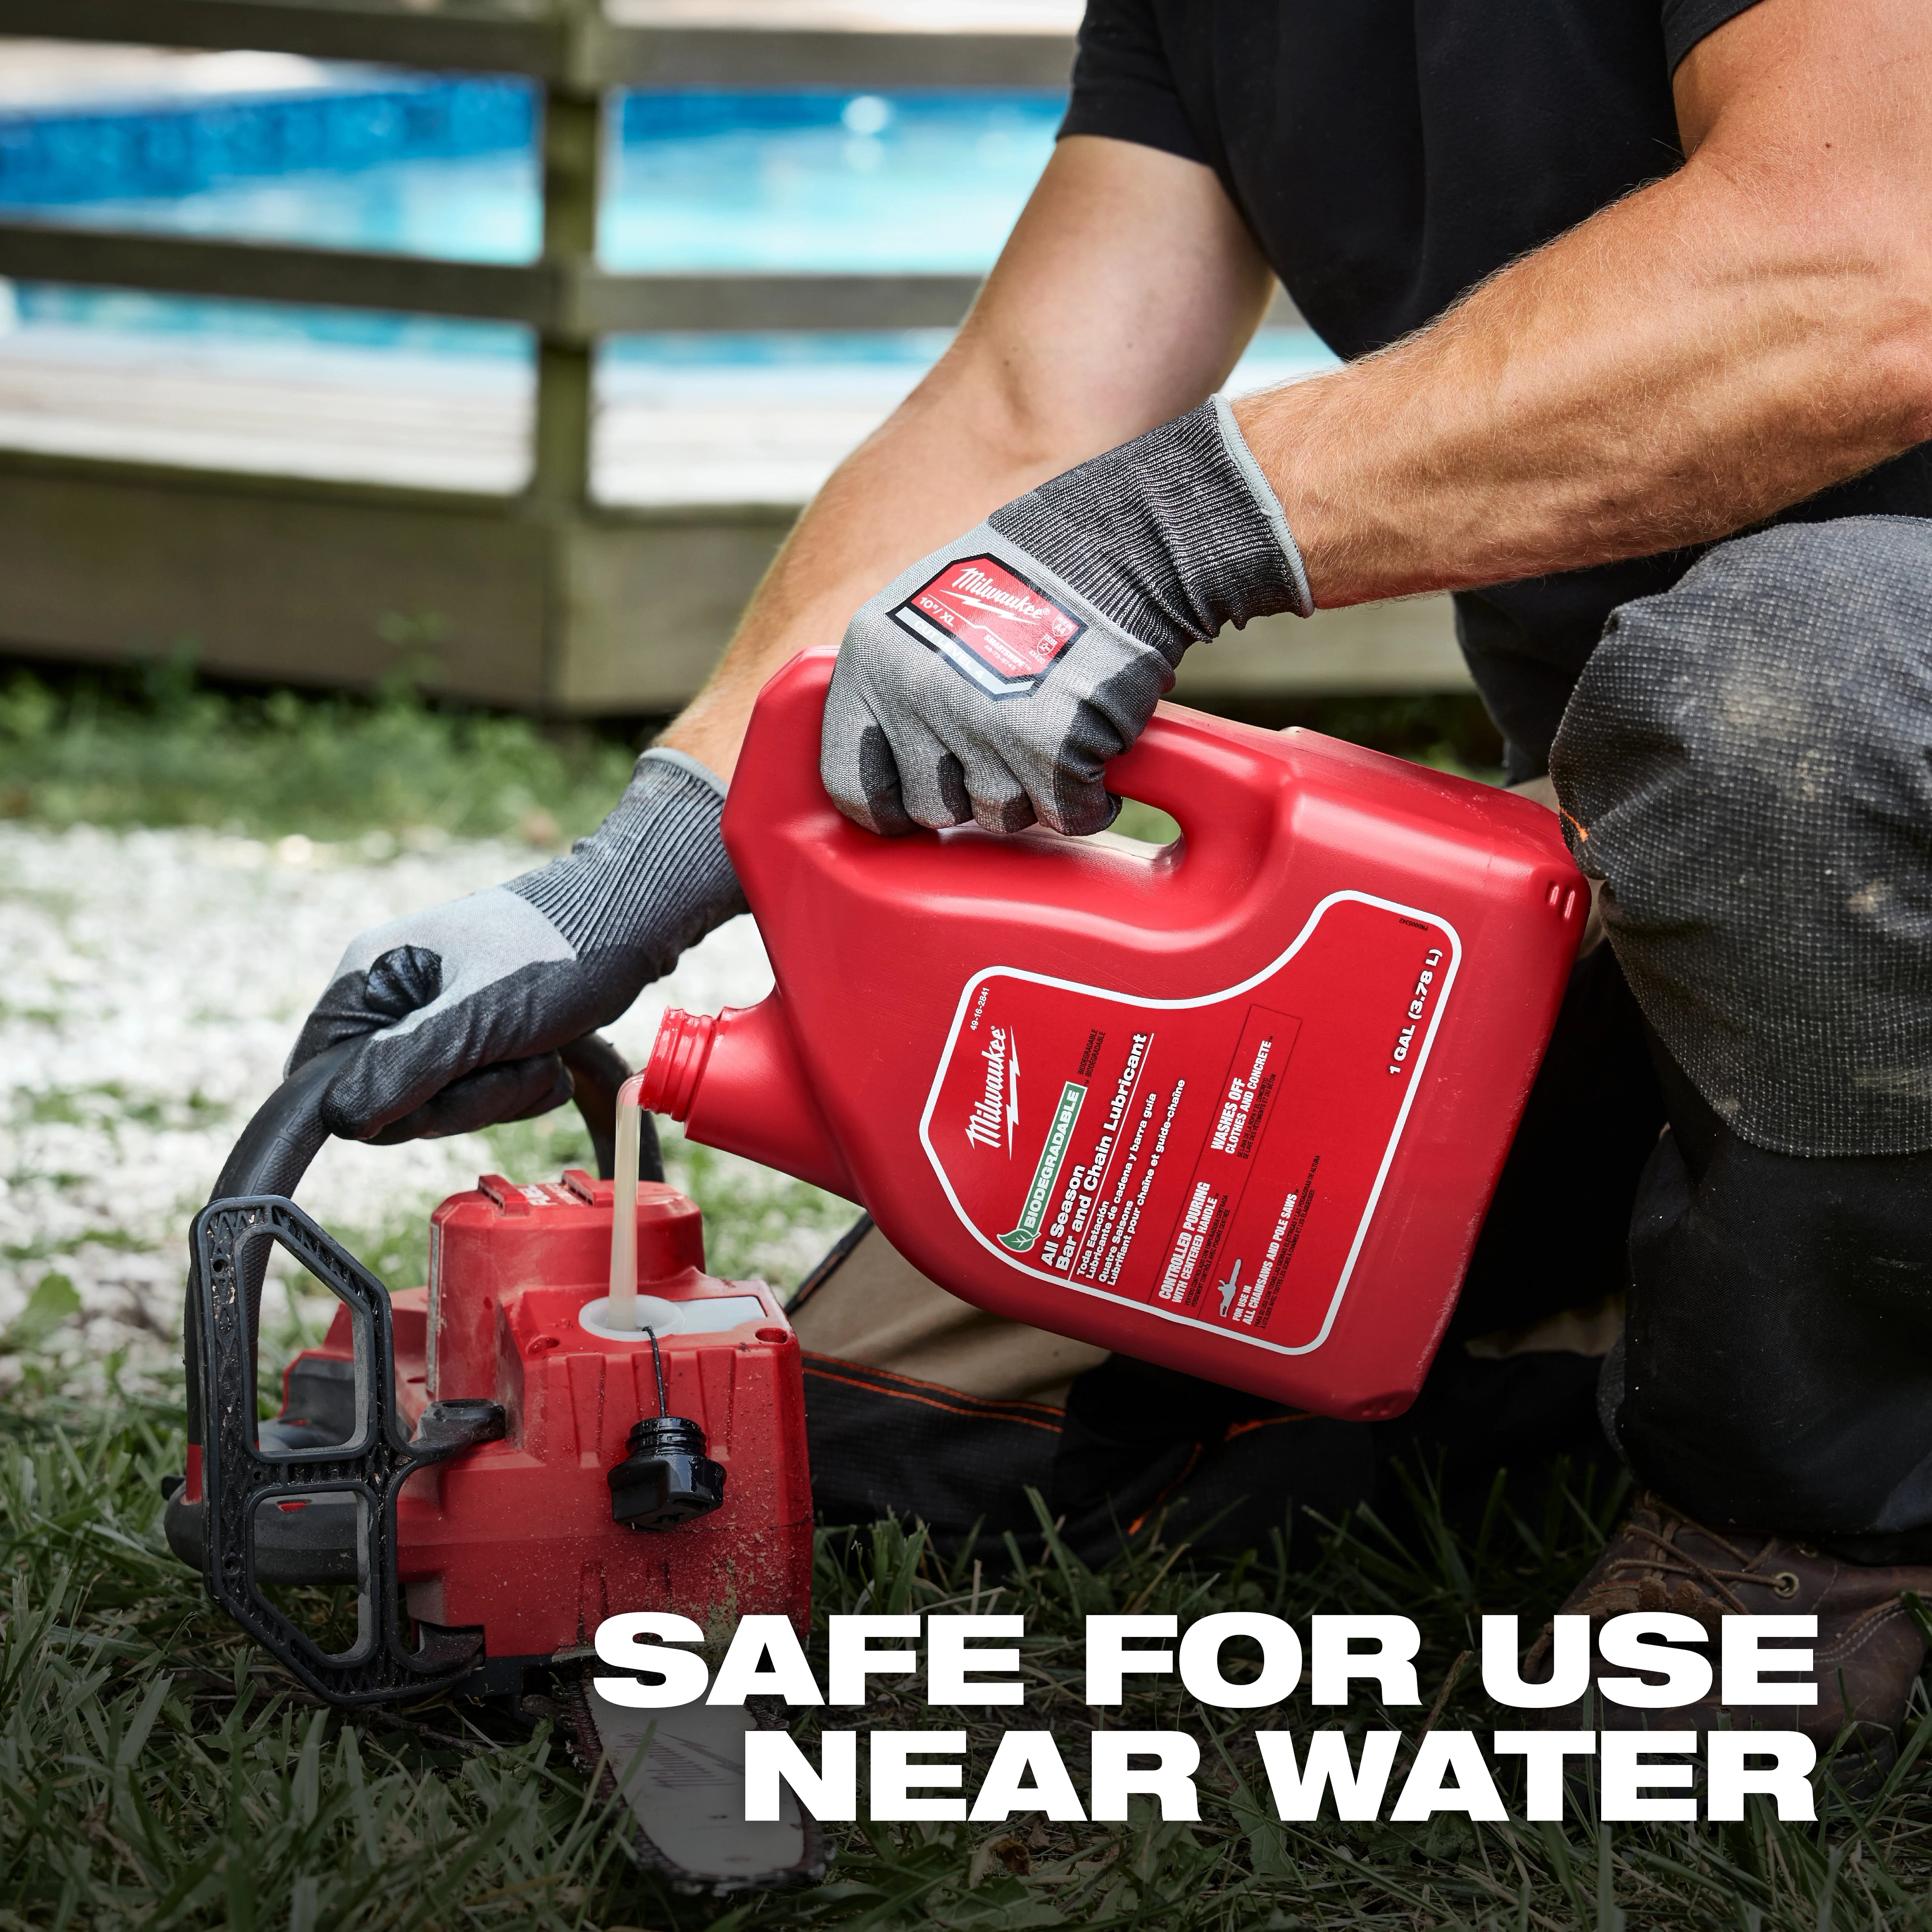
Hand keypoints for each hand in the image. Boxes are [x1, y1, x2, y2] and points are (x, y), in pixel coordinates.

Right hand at [286, 750, 743, 1140]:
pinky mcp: (478, 1033)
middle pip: (389, 1103)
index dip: (372, 1109)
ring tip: (538, 1050)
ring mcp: (436, 1016)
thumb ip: (409, 1066)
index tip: (435, 1098)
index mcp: (370, 980)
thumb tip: (341, 1118)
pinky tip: (549, 1058)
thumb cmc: (559, 953)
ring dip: (500, 1094)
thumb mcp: (482, 1017)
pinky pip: (482, 1095)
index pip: (321, 1079)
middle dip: (461, 1100)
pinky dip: (521, 1088)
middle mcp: (394, 998)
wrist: (632, 916)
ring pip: (442, 1105)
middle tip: (511, 1061)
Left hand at [820, 397, 1310, 836]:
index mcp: (872, 666)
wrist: (1110, 552)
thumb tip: (889, 773)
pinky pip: (1066, 814)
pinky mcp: (1052, 749)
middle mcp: (918, 699)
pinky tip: (1094, 757)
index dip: (888, 804)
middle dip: (972, 792)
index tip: (915, 804)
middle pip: (932, 807)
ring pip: (1000, 815)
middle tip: (1005, 749)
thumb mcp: (919, 621)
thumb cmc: (1019, 586)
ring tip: (1052, 735)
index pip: (849, 782)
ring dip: (1032, 792)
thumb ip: (893, 691)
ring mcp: (984, 727)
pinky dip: (1087, 799)